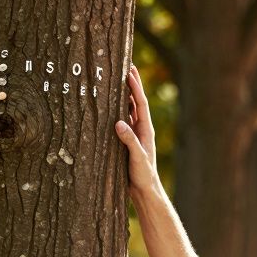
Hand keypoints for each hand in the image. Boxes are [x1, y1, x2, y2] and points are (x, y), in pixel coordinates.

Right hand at [114, 65, 160, 198]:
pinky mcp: (128, 141)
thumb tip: (119, 123)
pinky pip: (123, 120)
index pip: (141, 104)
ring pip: (129, 110)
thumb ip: (129, 141)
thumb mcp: (137, 158)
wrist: (145, 190)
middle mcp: (142, 129)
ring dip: (124, 95)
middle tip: (126, 66)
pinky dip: (118, 110)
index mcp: (146, 130)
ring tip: (117, 79)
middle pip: (136, 102)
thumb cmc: (143, 175)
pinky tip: (110, 104)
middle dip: (132, 85)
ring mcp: (135, 134)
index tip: (130, 71)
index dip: (136, 87)